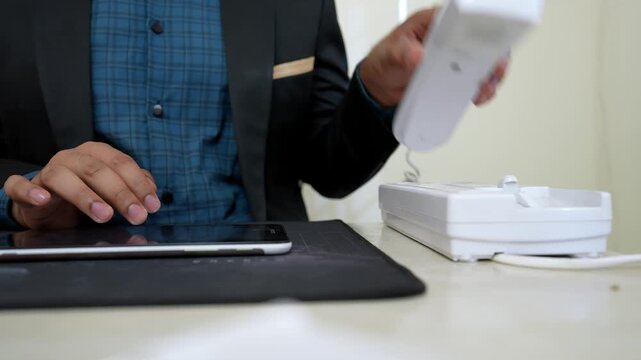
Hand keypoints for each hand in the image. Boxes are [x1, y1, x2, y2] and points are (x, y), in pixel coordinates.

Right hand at [3, 141, 160, 228]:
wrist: (48, 206)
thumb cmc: (86, 193)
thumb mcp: (113, 190)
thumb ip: (133, 186)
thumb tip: (151, 191)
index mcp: (97, 154)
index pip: (122, 164)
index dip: (139, 185)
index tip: (152, 205)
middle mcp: (73, 158)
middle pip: (98, 171)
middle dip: (121, 194)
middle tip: (137, 215)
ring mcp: (48, 171)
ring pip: (63, 177)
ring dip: (85, 196)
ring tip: (104, 215)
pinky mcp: (26, 188)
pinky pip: (20, 186)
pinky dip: (30, 191)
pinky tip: (43, 199)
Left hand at [359, 8, 508, 106]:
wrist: (380, 85)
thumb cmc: (384, 60)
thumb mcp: (389, 55)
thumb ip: (403, 54)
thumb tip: (418, 55)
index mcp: (434, 22)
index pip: (463, 18)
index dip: (479, 29)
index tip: (484, 44)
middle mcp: (449, 37)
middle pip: (481, 40)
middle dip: (492, 55)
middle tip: (492, 70)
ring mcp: (454, 56)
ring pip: (483, 61)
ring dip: (488, 75)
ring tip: (483, 89)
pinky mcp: (455, 75)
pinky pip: (474, 79)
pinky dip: (479, 89)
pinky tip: (476, 96)